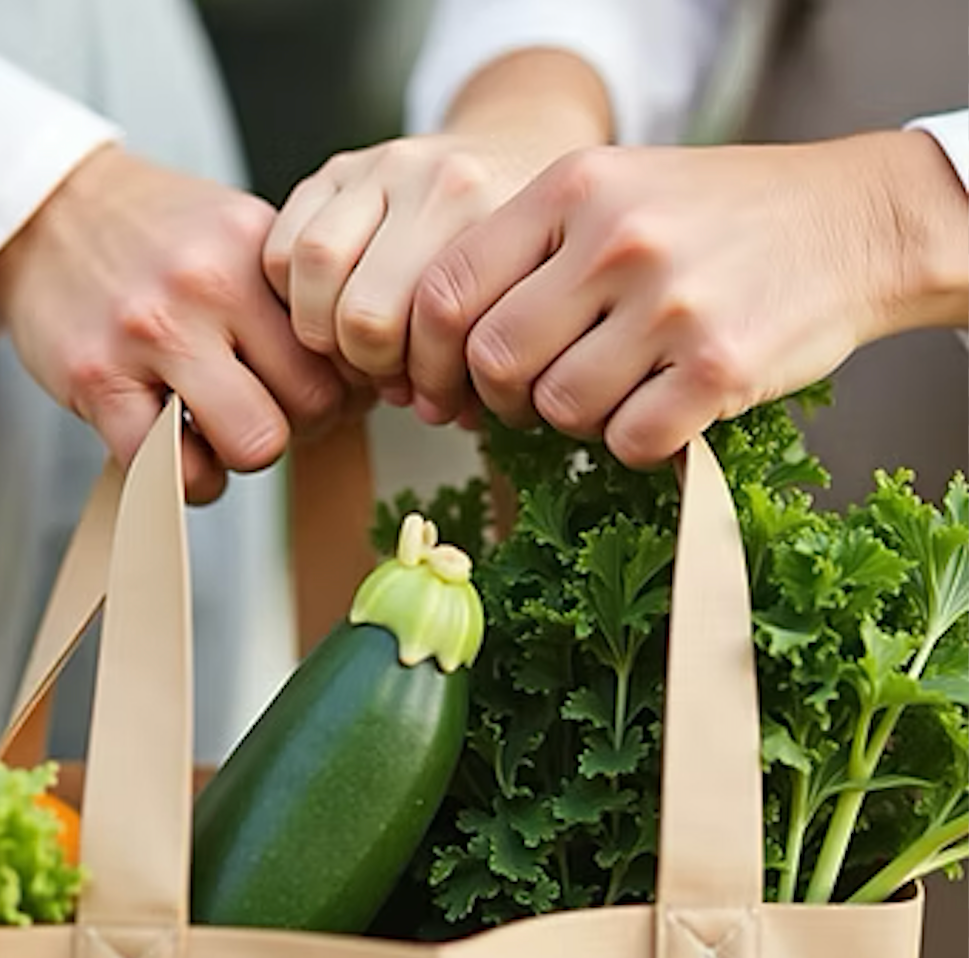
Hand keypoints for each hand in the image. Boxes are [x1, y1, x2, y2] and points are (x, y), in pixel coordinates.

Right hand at [0, 144, 347, 502]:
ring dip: (244, 457)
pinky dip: (187, 480)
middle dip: (300, 428)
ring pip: (252, 443)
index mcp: (254, 251)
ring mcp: (150, 334)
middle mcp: (207, 285)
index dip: (342, 389)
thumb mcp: (237, 234)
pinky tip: (181, 453)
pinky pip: (172, 470)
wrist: (50, 210)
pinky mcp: (98, 380)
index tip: (320, 393)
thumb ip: (293, 297)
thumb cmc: (154, 235)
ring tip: (222, 434)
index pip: (342, 351)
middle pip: (310, 405)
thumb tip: (364, 377)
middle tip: (270, 413)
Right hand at [263, 49, 611, 402]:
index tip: (431, 394)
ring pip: (314, 266)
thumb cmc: (518, 248)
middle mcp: (434, 180)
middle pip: (364, 309)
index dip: (424, 380)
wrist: (516, 147)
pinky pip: (282, 248)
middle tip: (387, 375)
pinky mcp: (334, 170)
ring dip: (321, 330)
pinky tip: (328, 312)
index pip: (435, 323)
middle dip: (369, 362)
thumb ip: (490, 358)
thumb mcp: (525, 299)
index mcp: (492, 213)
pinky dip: (293, 297)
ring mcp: (378, 167)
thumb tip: (443, 412)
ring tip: (351, 347)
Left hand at [409, 132, 968, 466]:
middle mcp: (617, 239)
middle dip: (503, 398)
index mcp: (574, 188)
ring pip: (559, 409)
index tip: (448, 385)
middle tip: (537, 394)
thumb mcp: (614, 193)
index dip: (432, 356)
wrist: (852, 222)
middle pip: (496, 362)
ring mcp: (672, 304)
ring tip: (616, 387)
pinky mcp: (719, 368)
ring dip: (575, 420)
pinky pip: (628, 442)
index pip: (446, 290)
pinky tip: (661, 407)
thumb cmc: (714, 219)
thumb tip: (442, 355)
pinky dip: (634, 442)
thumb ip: (529, 251)